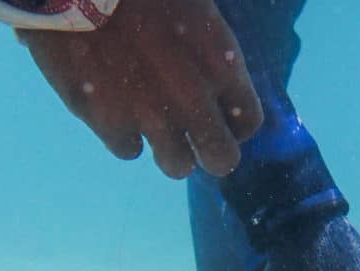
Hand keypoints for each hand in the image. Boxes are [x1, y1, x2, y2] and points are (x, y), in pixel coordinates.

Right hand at [17, 0, 262, 177]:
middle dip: (211, 155)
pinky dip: (123, 135)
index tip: (221, 119)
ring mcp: (154, 119)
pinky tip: (114, 109)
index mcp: (222, 66)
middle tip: (195, 141)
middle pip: (222, 160)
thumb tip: (210, 77)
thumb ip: (210, 52)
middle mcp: (194, 101)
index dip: (235, 126)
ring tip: (153, 124)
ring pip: (177, 166)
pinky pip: (129, 151)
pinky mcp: (112, 126)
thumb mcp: (196, 7)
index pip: (248, 122)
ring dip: (169, 151)